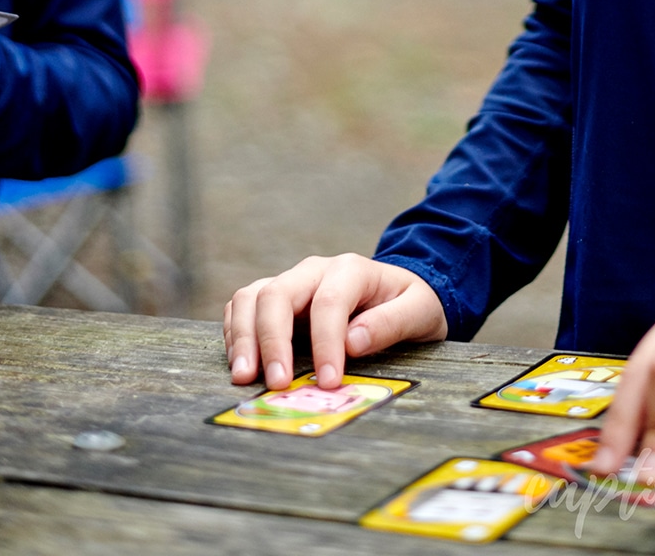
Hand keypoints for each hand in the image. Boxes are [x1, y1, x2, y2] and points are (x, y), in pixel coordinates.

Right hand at [223, 254, 447, 390]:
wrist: (396, 292)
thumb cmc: (408, 303)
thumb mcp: (418, 310)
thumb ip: (391, 324)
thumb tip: (353, 342)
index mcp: (351, 269)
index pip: (328, 303)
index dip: (325, 343)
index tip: (329, 382)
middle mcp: (314, 270)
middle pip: (278, 294)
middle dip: (272, 341)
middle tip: (276, 385)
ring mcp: (290, 282)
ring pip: (252, 297)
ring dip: (244, 338)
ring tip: (244, 378)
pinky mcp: (274, 299)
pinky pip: (243, 307)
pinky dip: (236, 334)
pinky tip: (242, 364)